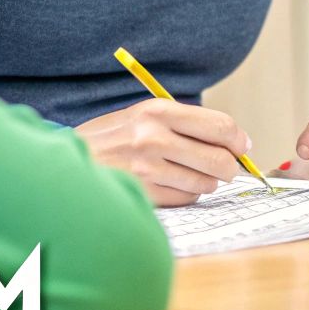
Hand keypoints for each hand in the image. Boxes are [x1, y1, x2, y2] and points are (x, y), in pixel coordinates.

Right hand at [75, 99, 249, 205]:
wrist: (66, 162)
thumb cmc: (110, 139)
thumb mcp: (142, 116)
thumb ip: (183, 124)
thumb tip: (233, 140)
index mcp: (157, 110)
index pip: (220, 126)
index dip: (238, 140)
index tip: (242, 147)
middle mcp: (154, 137)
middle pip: (220, 159)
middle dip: (229, 167)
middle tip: (225, 169)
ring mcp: (147, 169)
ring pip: (205, 183)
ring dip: (204, 182)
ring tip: (187, 174)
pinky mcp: (142, 194)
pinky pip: (185, 199)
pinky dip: (186, 195)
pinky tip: (170, 186)